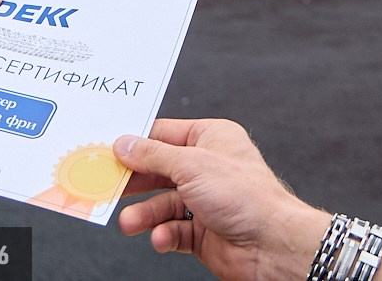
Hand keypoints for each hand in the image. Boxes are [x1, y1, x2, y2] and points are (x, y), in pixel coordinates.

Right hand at [114, 119, 331, 279]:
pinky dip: (164, 234)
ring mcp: (205, 201)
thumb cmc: (246, 197)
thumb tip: (123, 144)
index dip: (135, 143)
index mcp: (211, 138)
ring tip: (130, 222)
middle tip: (108, 185)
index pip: (163, 135)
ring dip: (145, 214)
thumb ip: (152, 155)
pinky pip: (173, 230)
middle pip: (158, 170)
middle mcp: (207, 168)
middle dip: (135, 182)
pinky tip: (161, 237)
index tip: (108, 150)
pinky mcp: (204, 231)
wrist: (273, 246)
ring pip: (162, 203)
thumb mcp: (190, 165)